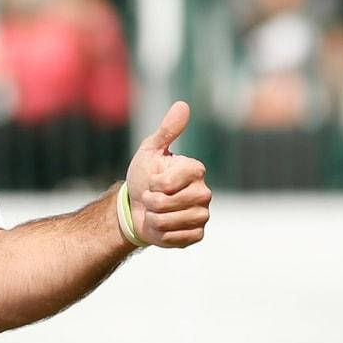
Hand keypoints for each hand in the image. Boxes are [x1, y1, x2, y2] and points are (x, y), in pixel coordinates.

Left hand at [125, 101, 210, 247]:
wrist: (137, 207)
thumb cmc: (144, 175)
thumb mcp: (149, 150)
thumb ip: (167, 130)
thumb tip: (183, 105)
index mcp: (195, 170)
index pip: (167, 183)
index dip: (153, 184)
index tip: (152, 181)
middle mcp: (205, 192)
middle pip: (167, 203)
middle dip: (150, 202)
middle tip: (152, 198)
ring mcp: (203, 215)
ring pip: (168, 222)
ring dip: (153, 218)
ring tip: (156, 211)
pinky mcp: (197, 234)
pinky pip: (174, 238)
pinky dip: (160, 234)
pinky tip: (162, 226)